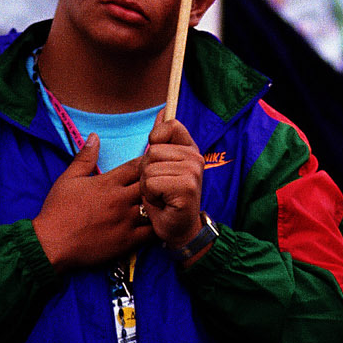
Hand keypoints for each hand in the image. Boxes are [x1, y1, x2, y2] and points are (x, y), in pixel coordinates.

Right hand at [33, 136, 151, 269]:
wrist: (52, 244)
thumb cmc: (58, 211)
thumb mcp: (68, 179)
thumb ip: (85, 158)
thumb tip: (94, 136)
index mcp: (107, 183)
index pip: (136, 166)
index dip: (148, 162)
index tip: (154, 161)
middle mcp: (120, 200)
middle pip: (150, 184)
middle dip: (157, 180)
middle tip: (162, 181)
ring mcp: (126, 221)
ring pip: (155, 207)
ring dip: (160, 203)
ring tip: (164, 203)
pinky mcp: (127, 241)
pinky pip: (152, 232)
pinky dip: (159, 226)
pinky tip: (160, 223)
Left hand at [139, 115, 203, 248]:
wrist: (178, 231)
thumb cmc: (166, 199)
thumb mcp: (162, 166)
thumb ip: (162, 140)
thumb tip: (161, 111)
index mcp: (190, 149)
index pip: (171, 126)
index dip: (156, 140)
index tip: (158, 160)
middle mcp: (195, 157)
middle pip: (152, 151)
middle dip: (147, 172)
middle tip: (159, 187)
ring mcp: (193, 172)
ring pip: (150, 168)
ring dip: (147, 186)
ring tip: (161, 196)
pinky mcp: (187, 187)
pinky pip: (152, 183)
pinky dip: (151, 197)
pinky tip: (163, 204)